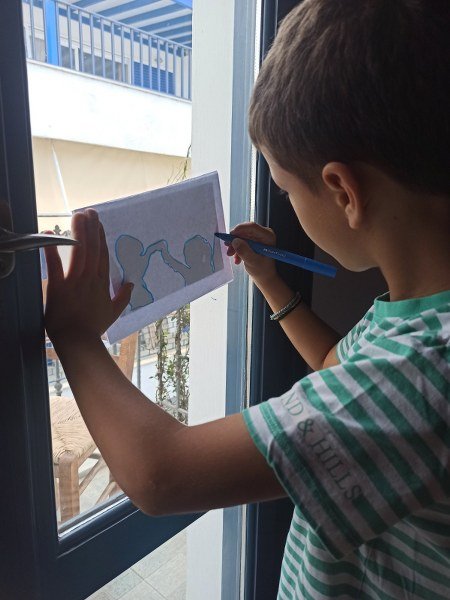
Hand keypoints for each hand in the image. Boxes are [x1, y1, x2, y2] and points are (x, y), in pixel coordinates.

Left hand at [44, 210, 132, 342]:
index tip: (99, 224)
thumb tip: (132, 284)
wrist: (78, 341)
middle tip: (89, 211)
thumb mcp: (113, 313)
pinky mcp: (59, 287)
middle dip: (92, 228)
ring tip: (78, 215)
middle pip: (93, 249)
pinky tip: (48, 234)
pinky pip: (55, 265)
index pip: (103, 256)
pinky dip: (51, 249)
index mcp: (102, 284)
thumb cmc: (94, 328)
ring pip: (80, 252)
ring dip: (79, 232)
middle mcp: (90, 279)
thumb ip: (123, 297)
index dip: (101, 238)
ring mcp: (75, 282)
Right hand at [228, 222, 278, 288]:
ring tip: (231, 256)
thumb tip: (235, 241)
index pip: (252, 227)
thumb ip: (244, 251)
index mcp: (268, 236)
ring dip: (235, 245)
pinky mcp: (253, 241)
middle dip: (235, 240)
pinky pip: (241, 241)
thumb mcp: (253, 262)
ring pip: (241, 236)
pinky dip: (237, 249)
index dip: (239, 230)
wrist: (264, 277)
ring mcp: (258, 237)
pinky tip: (237, 258)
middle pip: (245, 231)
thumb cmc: (262, 270)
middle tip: (228, 249)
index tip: (230, 236)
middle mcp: (264, 234)